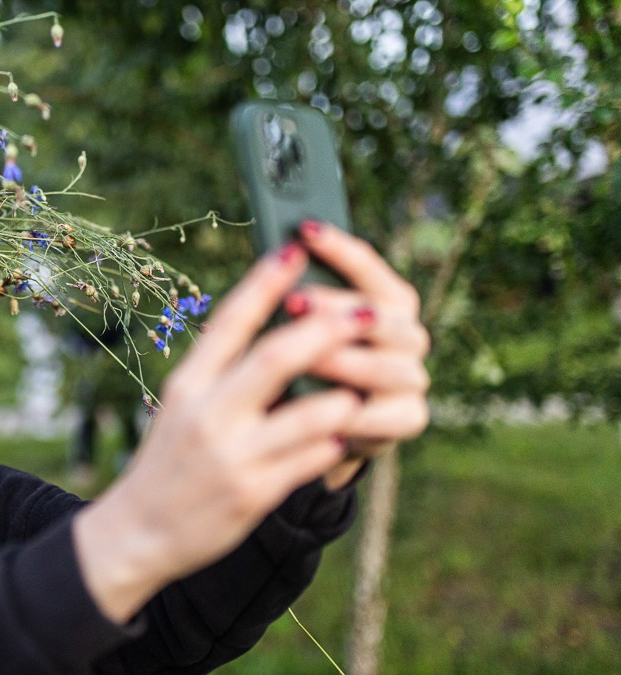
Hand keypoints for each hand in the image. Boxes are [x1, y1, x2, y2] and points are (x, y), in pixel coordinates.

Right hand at [74, 241, 373, 622]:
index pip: (231, 321)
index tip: (296, 248)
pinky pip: (311, 460)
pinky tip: (346, 434)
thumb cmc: (168, 460)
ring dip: (344, 395)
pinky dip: (334, 442)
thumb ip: (221, 371)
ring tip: (366, 384)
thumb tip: (273, 323)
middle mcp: (208, 415)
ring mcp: (232, 456)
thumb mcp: (181, 407)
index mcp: (188, 384)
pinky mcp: (253, 494)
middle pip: (276, 357)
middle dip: (328, 331)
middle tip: (369, 314)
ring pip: (309, 414)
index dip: (266, 282)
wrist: (139, 531)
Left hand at [291, 220, 430, 487]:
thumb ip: (298, 300)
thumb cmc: (299, 368)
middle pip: (382, 315)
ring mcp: (412, 377)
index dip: (339, 248)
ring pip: (387, 366)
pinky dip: (353, 412)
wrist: (313, 431)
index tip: (305, 229)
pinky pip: (385, 415)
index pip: (368, 268)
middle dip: (335, 308)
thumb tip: (276, 259)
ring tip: (306, 359)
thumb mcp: (295, 332)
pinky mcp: (408, 418)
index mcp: (387, 302)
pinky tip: (321, 409)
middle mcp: (408, 334)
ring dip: (346, 361)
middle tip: (292, 301)